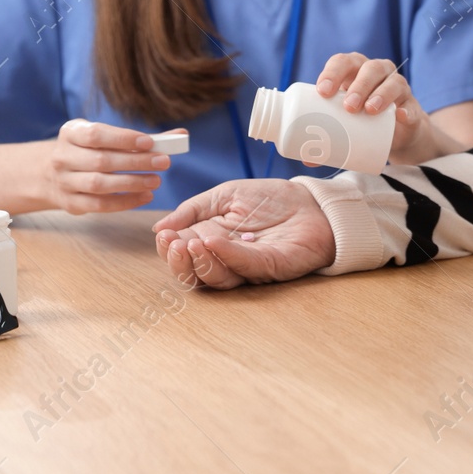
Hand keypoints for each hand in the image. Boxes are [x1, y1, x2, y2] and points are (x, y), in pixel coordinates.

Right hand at [40, 119, 172, 213]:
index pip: (96, 135)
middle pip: (101, 161)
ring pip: (99, 184)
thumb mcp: (104, 136)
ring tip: (156, 181)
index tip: (149, 142)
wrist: (48, 174)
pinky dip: (124, 202)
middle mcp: (62, 157)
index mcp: (71, 133)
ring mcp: (64, 182)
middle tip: (164, 162)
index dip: (123, 139)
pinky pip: (99, 205)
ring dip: (131, 183)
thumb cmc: (88, 150)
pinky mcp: (70, 203)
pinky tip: (145, 196)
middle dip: (135, 162)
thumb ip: (141, 138)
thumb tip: (181, 135)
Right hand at [151, 179, 335, 288]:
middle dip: (179, 262)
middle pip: (195, 274)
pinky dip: (226, 256)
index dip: (169, 248)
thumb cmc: (271, 200)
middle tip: (173, 245)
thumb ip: (193, 210)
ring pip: (216, 278)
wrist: (312, 202)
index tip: (164, 236)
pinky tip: (212, 242)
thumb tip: (160, 228)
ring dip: (199, 263)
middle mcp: (226, 260)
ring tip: (189, 244)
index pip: (182, 254)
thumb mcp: (225, 195)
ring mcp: (247, 267)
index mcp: (211, 242)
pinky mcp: (270, 268)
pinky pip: (244, 266)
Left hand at [314, 52, 436, 163]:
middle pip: (370, 69)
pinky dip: (408, 110)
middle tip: (349, 106)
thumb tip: (308, 158)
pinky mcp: (412, 107)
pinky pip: (413, 106)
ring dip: (381, 94)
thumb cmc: (362, 119)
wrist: (396, 132)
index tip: (323, 91)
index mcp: (355, 71)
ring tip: (369, 110)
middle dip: (359, 85)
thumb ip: (327, 136)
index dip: (333, 72)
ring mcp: (398, 88)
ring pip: (394, 82)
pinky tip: (401, 115)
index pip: (343, 63)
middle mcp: (378, 73)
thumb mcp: (344, 123)